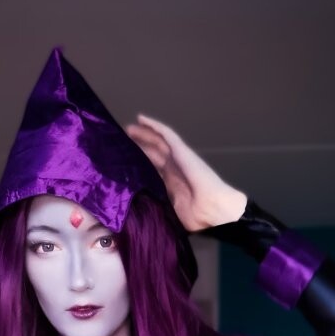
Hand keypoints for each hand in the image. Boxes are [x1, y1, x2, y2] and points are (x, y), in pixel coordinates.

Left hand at [125, 114, 247, 231]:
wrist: (211, 209)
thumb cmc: (196, 216)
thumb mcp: (170, 210)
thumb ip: (158, 203)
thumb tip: (141, 208)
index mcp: (172, 183)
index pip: (153, 168)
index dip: (141, 163)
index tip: (126, 161)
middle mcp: (174, 168)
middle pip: (154, 153)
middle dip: (140, 146)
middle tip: (123, 141)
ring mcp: (178, 158)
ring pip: (158, 141)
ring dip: (144, 134)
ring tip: (128, 128)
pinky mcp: (181, 150)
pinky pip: (166, 134)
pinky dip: (154, 126)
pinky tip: (141, 120)